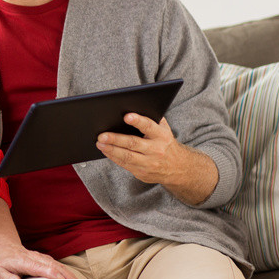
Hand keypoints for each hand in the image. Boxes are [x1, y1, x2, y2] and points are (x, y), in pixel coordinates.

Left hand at [0, 243, 83, 278]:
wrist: (6, 247)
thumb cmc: (3, 263)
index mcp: (24, 262)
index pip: (39, 267)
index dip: (50, 273)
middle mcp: (35, 258)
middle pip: (53, 266)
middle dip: (66, 276)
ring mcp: (41, 258)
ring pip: (58, 265)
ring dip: (70, 275)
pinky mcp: (46, 259)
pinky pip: (58, 265)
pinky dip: (68, 272)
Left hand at [96, 114, 217, 203]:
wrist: (179, 168)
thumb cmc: (165, 143)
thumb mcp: (164, 129)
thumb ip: (152, 118)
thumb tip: (133, 105)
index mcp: (162, 136)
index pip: (149, 126)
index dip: (138, 121)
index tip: (126, 116)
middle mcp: (156, 150)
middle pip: (133, 143)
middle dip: (116, 139)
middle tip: (101, 135)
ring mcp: (149, 163)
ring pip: (127, 156)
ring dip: (111, 150)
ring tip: (99, 143)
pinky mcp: (142, 173)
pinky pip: (125, 164)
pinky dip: (113, 157)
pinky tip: (105, 150)